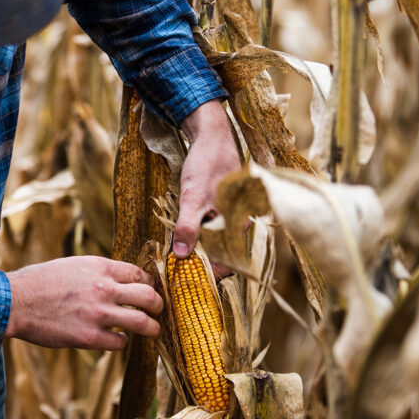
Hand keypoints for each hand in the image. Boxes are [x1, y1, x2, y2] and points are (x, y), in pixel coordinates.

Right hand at [4, 256, 162, 349]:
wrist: (15, 302)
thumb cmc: (40, 282)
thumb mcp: (73, 265)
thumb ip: (99, 272)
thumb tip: (120, 281)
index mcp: (100, 267)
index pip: (140, 274)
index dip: (149, 284)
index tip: (149, 291)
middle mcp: (104, 288)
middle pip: (149, 297)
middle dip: (159, 306)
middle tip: (159, 311)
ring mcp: (99, 314)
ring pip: (142, 322)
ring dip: (152, 328)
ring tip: (153, 331)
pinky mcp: (90, 338)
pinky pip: (120, 342)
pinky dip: (121, 342)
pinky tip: (116, 339)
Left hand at [174, 100, 240, 261]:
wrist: (211, 136)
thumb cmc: (206, 166)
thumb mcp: (193, 198)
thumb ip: (188, 228)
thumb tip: (182, 257)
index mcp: (239, 224)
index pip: (230, 262)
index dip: (211, 274)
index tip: (191, 282)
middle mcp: (240, 222)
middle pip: (222, 254)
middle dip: (203, 265)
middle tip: (179, 273)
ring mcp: (232, 215)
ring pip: (216, 242)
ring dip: (199, 251)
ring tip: (179, 259)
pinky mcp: (222, 207)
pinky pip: (212, 228)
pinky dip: (199, 236)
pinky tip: (184, 238)